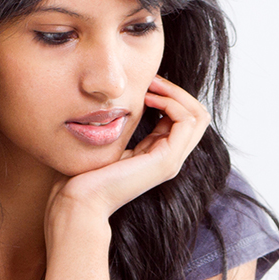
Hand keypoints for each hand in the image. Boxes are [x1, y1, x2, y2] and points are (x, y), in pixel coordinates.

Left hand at [48, 75, 209, 223]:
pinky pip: (187, 122)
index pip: (182, 118)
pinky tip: (147, 98)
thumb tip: (124, 103)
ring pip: (198, 116)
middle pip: (197, 115)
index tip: (145, 83)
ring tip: (150, 86)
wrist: (80, 200)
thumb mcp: (110, 143)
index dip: (169, 95)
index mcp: (158, 154)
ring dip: (176, 94)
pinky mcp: (166, 161)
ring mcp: (171, 162)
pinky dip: (171, 103)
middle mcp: (170, 159)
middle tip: (152, 79)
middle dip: (177, 91)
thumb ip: (124, 127)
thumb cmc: (85, 174)